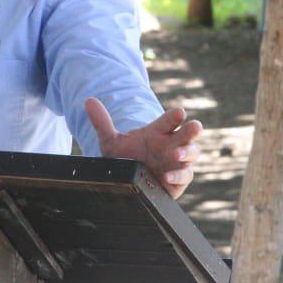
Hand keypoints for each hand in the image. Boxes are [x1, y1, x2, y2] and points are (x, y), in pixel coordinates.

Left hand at [86, 98, 202, 198]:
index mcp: (158, 131)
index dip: (175, 116)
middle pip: (188, 133)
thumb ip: (102, 123)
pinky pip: (185, 176)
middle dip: (192, 129)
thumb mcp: (111, 142)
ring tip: (176, 154)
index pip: (170, 120)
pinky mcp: (179, 179)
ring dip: (187, 153)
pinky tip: (168, 175)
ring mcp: (177, 161)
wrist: (128, 181)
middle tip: (194, 126)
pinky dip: (178, 175)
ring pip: (192, 153)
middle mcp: (171, 144)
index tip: (179, 112)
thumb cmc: (125, 157)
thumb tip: (88, 100)